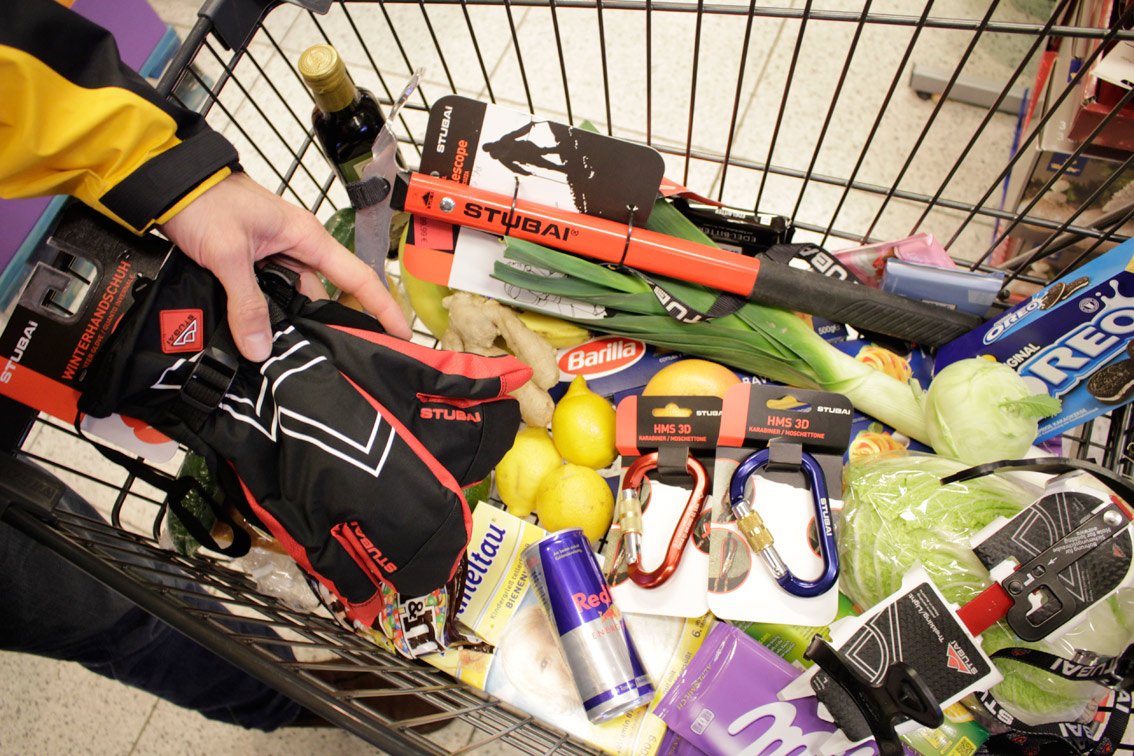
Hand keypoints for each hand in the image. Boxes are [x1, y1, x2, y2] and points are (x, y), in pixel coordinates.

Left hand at [160, 172, 411, 360]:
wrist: (166, 182)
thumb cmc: (204, 202)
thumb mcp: (228, 255)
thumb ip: (247, 303)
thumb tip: (261, 347)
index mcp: (306, 237)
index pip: (358, 277)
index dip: (383, 307)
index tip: (401, 334)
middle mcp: (297, 246)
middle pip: (327, 294)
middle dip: (333, 325)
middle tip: (340, 360)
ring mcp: (275, 253)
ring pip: (296, 297)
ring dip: (293, 322)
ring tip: (294, 355)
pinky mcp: (254, 260)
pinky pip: (273, 293)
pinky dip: (269, 313)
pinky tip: (262, 334)